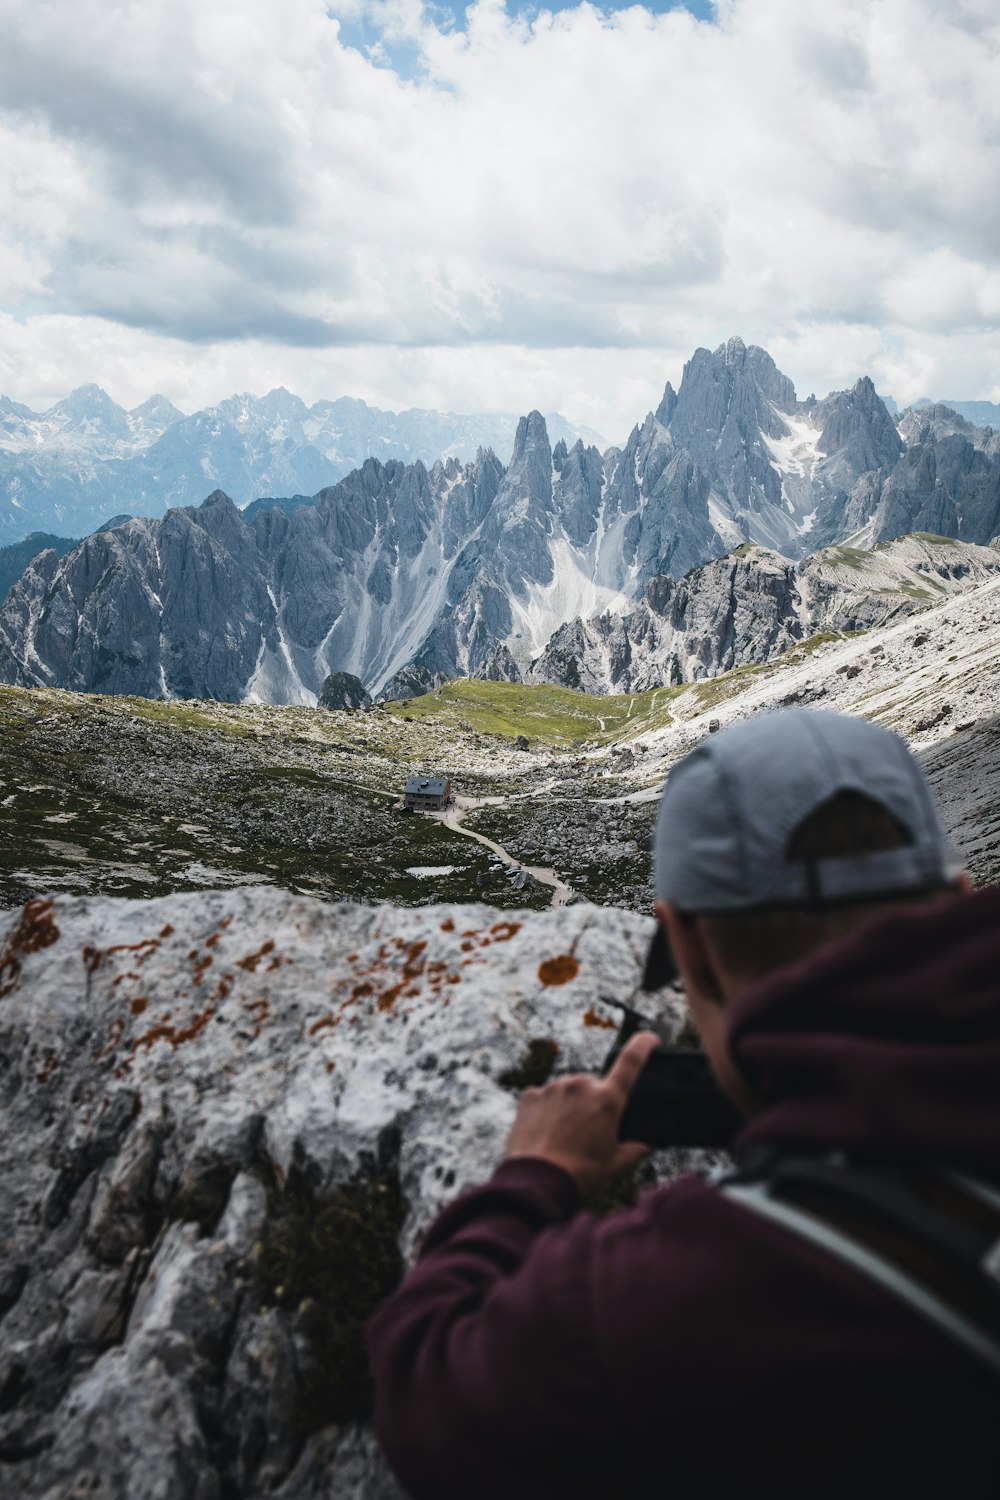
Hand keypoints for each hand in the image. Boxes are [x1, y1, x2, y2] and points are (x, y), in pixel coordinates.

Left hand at [504, 1031, 661, 1199]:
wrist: (537, 1183)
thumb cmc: (580, 1175)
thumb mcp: (615, 1166)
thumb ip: (635, 1150)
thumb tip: (648, 1145)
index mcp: (607, 1100)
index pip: (631, 1062)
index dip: (642, 1045)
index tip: (649, 1037)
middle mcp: (581, 1085)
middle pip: (593, 1086)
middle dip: (593, 1103)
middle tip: (587, 1133)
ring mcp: (553, 1088)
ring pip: (567, 1092)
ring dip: (569, 1106)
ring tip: (563, 1138)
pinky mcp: (530, 1095)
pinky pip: (543, 1098)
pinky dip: (546, 1111)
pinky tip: (545, 1134)